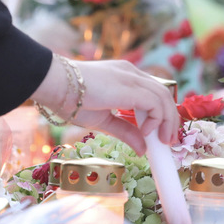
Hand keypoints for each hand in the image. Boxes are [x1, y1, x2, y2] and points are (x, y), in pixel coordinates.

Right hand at [32, 56, 178, 154]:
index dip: (162, 114)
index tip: (162, 135)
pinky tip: (146, 132)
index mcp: (125, 77)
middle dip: (170, 120)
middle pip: (163, 95)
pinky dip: (156, 119)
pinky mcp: (130, 86)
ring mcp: (131, 77)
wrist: (53, 85)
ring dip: (167, 122)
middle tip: (168, 142)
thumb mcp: (103, 121)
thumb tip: (143, 149)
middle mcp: (131, 73)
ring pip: (163, 98)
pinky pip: (155, 103)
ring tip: (162, 141)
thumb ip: (125, 132)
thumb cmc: (70, 100)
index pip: (154, 93)